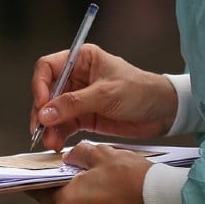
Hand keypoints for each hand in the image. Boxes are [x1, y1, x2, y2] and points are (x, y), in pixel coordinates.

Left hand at [30, 143, 152, 203]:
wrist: (162, 197)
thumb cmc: (133, 178)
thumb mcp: (100, 153)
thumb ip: (78, 154)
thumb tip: (71, 157)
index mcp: (69, 201)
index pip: (39, 191)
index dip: (35, 178)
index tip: (32, 170)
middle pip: (57, 198)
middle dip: (61, 182)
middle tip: (69, 166)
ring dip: (78, 190)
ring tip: (91, 174)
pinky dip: (91, 199)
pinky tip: (102, 185)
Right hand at [31, 44, 176, 150]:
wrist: (164, 112)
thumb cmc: (140, 91)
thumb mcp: (106, 94)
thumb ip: (74, 103)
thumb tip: (44, 113)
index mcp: (80, 60)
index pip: (48, 67)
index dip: (40, 84)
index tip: (41, 103)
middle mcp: (75, 77)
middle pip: (46, 91)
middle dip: (42, 111)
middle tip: (40, 129)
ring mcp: (78, 98)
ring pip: (53, 111)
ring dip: (49, 127)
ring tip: (50, 142)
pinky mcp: (84, 117)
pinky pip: (64, 124)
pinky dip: (58, 134)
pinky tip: (57, 144)